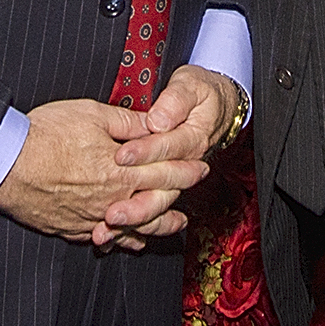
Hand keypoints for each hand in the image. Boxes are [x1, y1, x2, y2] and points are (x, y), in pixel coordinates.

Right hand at [0, 98, 208, 246]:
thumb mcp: (91, 114)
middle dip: (180, 194)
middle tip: (195, 189)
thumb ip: (127, 122)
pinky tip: (132, 240)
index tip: (202, 166)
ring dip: (160, 226)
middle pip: (157, 202)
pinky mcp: (72, 228)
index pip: (165, 171)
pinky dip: (125, 240)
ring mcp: (93, 217)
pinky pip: (107, 239)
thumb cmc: (46, 135)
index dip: (186, 169)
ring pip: (136, 228)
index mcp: (122, 171)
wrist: (5, 165)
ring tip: (177, 225)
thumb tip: (154, 123)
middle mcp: (112, 199)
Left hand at [96, 66, 240, 245]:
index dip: (144, 153)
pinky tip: (108, 237)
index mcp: (191, 140)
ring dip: (131, 224)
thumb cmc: (199, 93)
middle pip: (159, 190)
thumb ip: (175, 102)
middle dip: (134, 202)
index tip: (121, 155)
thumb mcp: (190, 88)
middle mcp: (183, 166)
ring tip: (106, 229)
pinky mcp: (162, 188)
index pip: (166, 149)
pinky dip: (129, 231)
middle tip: (111, 211)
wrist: (218, 105)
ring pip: (154, 210)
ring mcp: (173, 181)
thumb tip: (159, 119)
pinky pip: (149, 217)